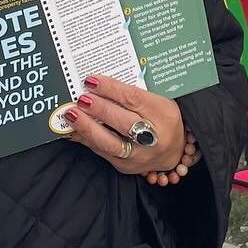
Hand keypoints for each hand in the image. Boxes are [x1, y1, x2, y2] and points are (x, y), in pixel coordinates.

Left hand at [59, 76, 185, 175]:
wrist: (176, 151)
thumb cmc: (164, 119)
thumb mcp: (159, 100)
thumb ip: (134, 93)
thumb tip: (101, 85)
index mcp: (164, 114)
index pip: (134, 99)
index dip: (110, 89)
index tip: (91, 81)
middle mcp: (154, 136)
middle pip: (122, 122)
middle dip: (99, 109)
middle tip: (80, 98)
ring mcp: (139, 155)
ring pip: (110, 142)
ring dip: (87, 127)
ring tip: (71, 115)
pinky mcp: (125, 166)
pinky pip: (101, 152)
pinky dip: (85, 140)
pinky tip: (73, 130)